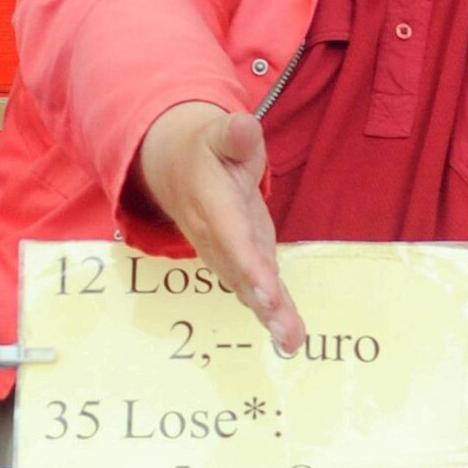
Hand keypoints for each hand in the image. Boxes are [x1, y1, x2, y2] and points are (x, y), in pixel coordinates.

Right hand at [135, 102, 304, 354]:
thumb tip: (243, 127)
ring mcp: (229, 253)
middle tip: (284, 329)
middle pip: (240, 273)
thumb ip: (234, 134)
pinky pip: (257, 288)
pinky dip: (274, 312)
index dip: (249, 266)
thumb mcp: (220, 133)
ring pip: (248, 288)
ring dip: (270, 316)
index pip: (232, 239)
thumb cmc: (208, 148)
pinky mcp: (244, 260)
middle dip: (262, 300)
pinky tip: (291, 337)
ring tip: (291, 341)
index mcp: (212, 205)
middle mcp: (217, 237)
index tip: (267, 292)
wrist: (177, 168)